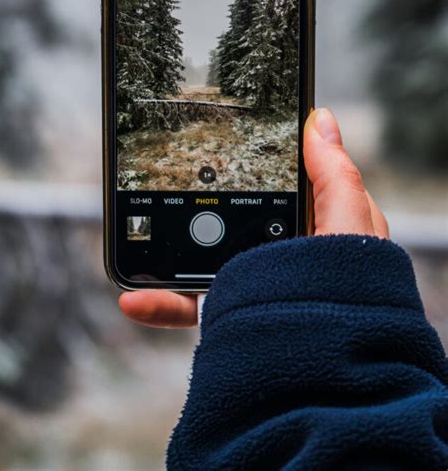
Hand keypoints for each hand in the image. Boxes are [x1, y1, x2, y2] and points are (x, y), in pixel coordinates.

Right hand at [118, 108, 388, 327]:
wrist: (334, 370)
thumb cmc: (355, 294)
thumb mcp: (350, 223)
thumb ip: (333, 174)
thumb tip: (319, 119)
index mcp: (316, 228)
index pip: (284, 187)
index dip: (260, 166)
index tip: (227, 146)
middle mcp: (284, 257)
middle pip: (234, 224)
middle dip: (201, 213)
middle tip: (173, 190)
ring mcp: (257, 287)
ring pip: (205, 264)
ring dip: (168, 258)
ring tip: (142, 245)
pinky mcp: (236, 318)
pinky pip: (192, 308)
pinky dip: (161, 304)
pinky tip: (135, 300)